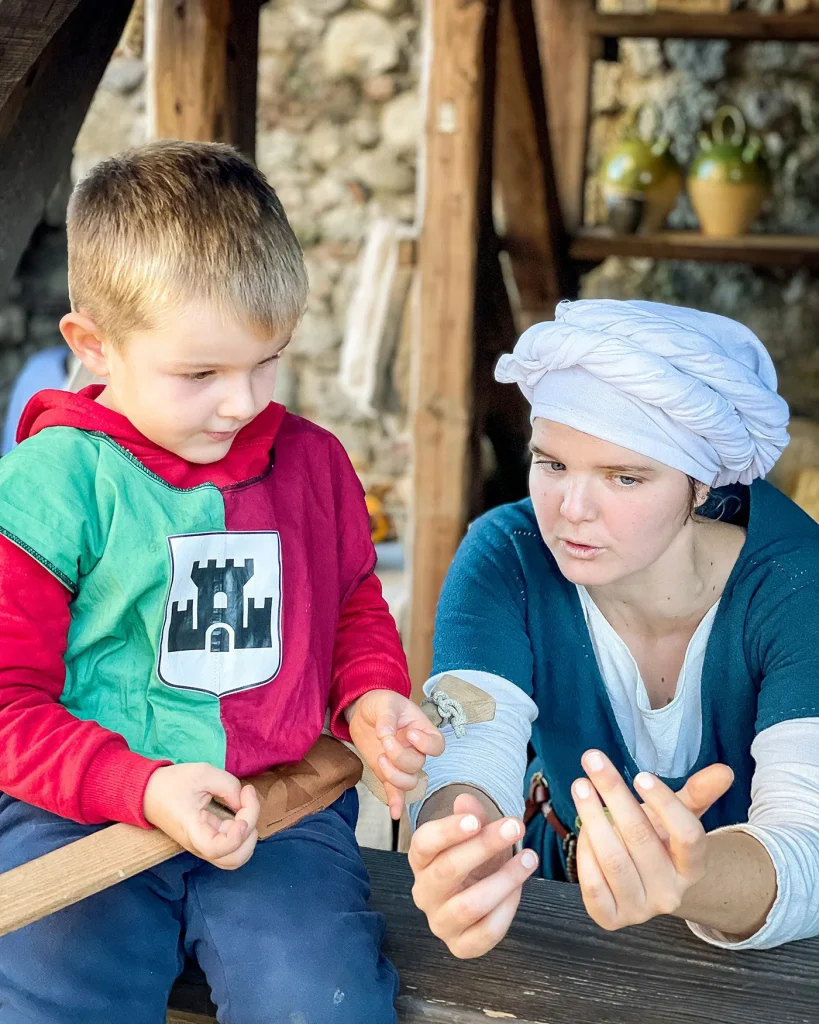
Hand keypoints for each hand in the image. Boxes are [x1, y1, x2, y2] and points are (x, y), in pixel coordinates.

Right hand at [143, 762, 259, 869]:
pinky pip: (232, 846)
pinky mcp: (209, 840)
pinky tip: (240, 809)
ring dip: (248, 835)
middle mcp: (199, 845)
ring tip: (245, 806)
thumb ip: (229, 786)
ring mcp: (205, 845)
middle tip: (246, 800)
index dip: (236, 837)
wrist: (149, 792)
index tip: (241, 816)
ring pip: (236, 856)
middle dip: (250, 832)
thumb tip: (243, 803)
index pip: (216, 849)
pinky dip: (243, 831)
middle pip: (234, 858)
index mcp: (192, 830)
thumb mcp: (203, 773)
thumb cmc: (173, 783)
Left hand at [346, 689, 444, 818]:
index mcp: (422, 730)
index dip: (426, 745)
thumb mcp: (385, 703)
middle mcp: (416, 750)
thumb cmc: (380, 703)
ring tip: (380, 759)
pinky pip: (396, 793)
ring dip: (394, 775)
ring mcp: (402, 764)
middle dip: (400, 756)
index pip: (437, 745)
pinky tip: (395, 813)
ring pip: (409, 782)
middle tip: (384, 740)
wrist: (363, 712)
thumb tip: (385, 734)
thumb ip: (387, 717)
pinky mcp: (387, 774)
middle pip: (418, 765)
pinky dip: (396, 803)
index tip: (409, 734)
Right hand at [409, 792, 538, 958]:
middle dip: (483, 847)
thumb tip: (466, 800)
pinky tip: (520, 888)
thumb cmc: (472, 859)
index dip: (448, 831)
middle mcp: (424, 893)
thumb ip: (471, 816)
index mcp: (420, 860)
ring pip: (469, 905)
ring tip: (529, 858)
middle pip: (447, 870)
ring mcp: (440, 922)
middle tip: (516, 826)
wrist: (475, 894)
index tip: (476, 820)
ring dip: (504, 879)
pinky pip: (486, 931)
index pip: (424, 843)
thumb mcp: (473, 834)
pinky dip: (507, 909)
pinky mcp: (461, 946)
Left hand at [571, 749, 733, 930]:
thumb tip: (724, 771)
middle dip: (614, 794)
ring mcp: (640, 909)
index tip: (640, 775)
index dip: (665, 804)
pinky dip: (584, 852)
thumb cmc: (660, 839)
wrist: (645, 883)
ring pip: (614, 860)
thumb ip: (699, 793)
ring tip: (581, 785)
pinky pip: (592, 885)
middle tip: (592, 761)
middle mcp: (670, 892)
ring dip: (593, 818)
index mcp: (693, 867)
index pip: (687, 836)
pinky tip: (581, 827)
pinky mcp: (610, 917)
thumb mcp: (680, 815)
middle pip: (641, 839)